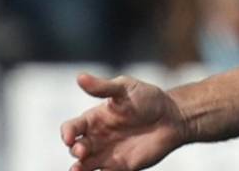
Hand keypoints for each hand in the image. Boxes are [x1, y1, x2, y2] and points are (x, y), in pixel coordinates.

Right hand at [60, 73, 188, 170]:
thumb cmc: (148, 98)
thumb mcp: (125, 88)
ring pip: (85, 166)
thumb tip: (80, 77)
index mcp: (95, 118)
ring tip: (78, 170)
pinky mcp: (121, 167)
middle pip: (76, 148)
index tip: (69, 137)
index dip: (67, 132)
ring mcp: (107, 154)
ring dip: (79, 169)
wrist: (172, 117)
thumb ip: (103, 87)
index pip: (72, 127)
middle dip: (75, 151)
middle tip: (82, 151)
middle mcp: (97, 138)